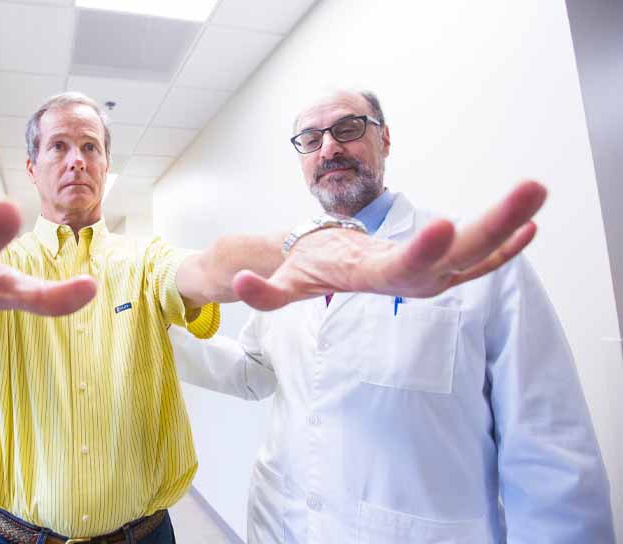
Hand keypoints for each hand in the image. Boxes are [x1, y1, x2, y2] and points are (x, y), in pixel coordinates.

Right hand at [232, 180, 546, 310]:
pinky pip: (481, 260)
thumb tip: (238, 285)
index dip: (424, 250)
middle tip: (530, 190)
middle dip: (495, 224)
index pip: (403, 268)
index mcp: (376, 279)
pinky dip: (506, 245)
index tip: (447, 225)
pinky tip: (531, 226)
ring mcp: (432, 276)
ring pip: (479, 252)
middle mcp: (413, 281)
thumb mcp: (286, 281)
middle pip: (459, 256)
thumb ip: (265, 290)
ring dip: (510, 222)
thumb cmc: (312, 272)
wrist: (334, 280)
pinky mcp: (442, 267)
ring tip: (537, 189)